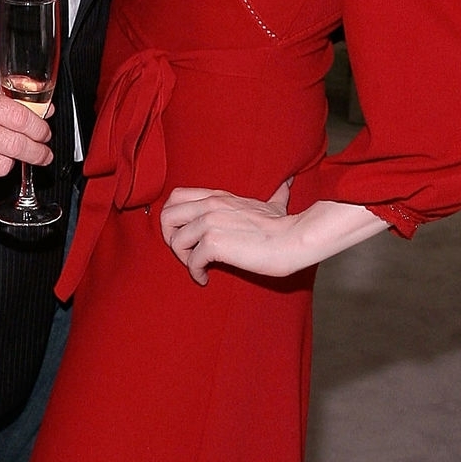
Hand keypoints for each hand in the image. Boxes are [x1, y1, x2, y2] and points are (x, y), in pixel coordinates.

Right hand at [0, 81, 51, 189]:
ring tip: (2, 154)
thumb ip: (6, 100)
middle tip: (43, 154)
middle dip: (37, 152)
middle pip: (16, 146)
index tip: (45, 134)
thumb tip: (43, 112)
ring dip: (8, 163)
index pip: (20, 118)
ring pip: (2, 167)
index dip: (39, 129)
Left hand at [159, 180, 296, 284]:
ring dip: (183, 258)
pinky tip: (204, 279)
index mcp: (218, 197)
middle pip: (166, 216)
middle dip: (169, 238)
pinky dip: (195, 273)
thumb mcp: (274, 204)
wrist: (294, 239)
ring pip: (175, 240)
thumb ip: (274, 194)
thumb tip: (288, 182)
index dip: (172, 217)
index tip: (183, 234)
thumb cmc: (285, 226)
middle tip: (184, 253)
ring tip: (198, 268)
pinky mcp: (215, 243)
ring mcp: (211, 223)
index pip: (176, 196)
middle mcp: (210, 206)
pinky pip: (191, 261)